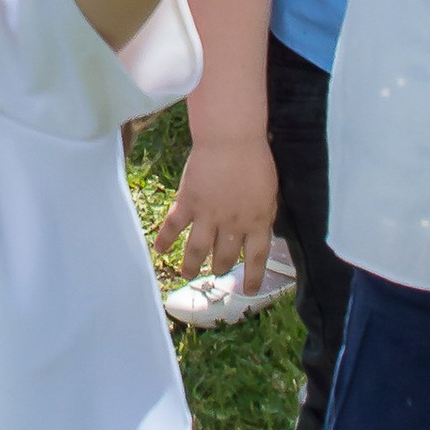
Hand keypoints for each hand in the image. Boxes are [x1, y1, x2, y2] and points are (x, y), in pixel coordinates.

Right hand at [154, 138, 280, 289]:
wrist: (231, 139)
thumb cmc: (256, 160)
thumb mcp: (270, 192)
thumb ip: (264, 215)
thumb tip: (263, 231)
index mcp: (257, 222)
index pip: (256, 257)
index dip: (252, 276)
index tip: (248, 290)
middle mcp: (232, 225)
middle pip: (224, 256)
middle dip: (220, 268)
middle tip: (216, 271)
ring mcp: (208, 215)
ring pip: (197, 250)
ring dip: (192, 265)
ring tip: (188, 274)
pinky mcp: (188, 203)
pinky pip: (173, 226)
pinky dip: (164, 239)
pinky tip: (159, 250)